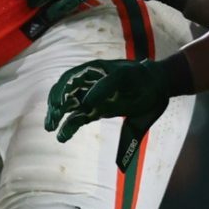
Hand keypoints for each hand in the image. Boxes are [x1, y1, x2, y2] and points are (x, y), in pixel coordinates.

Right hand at [44, 58, 169, 168]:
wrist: (157, 85)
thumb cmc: (140, 77)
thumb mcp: (124, 77)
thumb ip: (104, 87)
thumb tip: (86, 104)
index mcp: (90, 71)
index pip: (69, 80)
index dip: (61, 91)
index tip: (60, 105)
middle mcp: (87, 84)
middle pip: (63, 94)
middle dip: (55, 107)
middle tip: (52, 120)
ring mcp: (91, 98)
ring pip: (68, 108)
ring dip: (58, 117)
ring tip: (51, 129)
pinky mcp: (96, 111)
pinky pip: (78, 119)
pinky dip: (69, 128)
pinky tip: (62, 137)